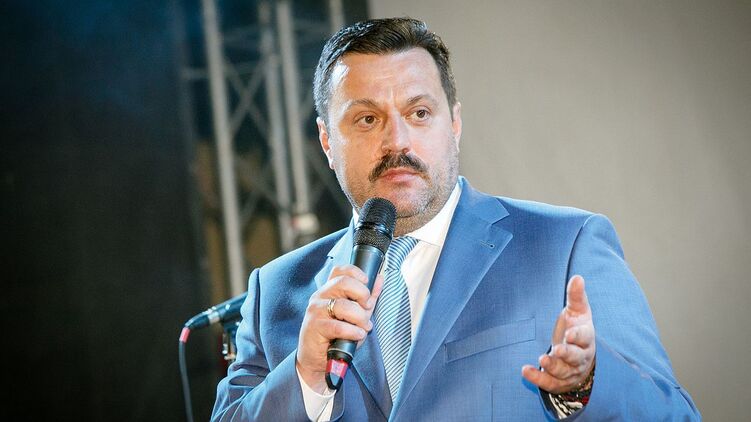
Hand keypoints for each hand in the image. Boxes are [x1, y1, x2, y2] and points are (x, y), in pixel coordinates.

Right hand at [296, 265, 382, 393]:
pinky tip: (357, 335)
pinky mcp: (315, 327)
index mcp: (329, 290)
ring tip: (363, 328)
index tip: (367, 283)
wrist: (315, 359)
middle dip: (362, 294)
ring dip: (360, 318)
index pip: (340, 270)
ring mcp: (316, 311)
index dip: (356, 273)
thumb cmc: (335, 336)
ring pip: (343, 305)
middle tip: (367, 307)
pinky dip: (353, 331)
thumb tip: (380, 279)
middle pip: (343, 282)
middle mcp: (320, 297)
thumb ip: (367, 298)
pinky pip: (338, 326)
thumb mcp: (354, 315)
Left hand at [522, 275, 595, 393]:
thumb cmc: (576, 330)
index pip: (584, 339)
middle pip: (576, 358)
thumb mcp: (578, 312)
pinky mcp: (557, 382)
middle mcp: (579, 358)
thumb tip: (577, 277)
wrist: (580, 359)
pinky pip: (548, 383)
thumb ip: (576, 296)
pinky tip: (525, 371)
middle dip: (567, 355)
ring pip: (563, 372)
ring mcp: (569, 371)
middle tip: (557, 350)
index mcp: (586, 339)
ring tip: (542, 359)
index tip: (570, 334)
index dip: (578, 337)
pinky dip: (537, 379)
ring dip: (552, 367)